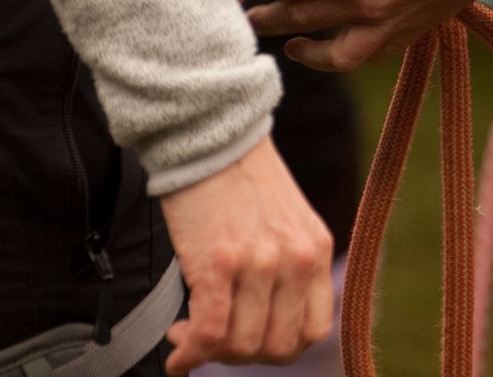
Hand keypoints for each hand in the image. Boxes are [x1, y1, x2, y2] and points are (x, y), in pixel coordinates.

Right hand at [160, 136, 332, 373]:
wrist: (211, 137)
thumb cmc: (240, 180)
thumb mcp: (286, 222)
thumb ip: (287, 266)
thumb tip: (265, 318)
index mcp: (317, 250)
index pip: (314, 331)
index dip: (280, 349)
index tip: (250, 342)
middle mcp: (296, 260)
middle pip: (277, 347)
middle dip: (242, 355)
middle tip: (214, 340)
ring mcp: (260, 263)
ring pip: (242, 345)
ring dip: (211, 351)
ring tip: (189, 333)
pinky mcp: (219, 262)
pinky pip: (210, 332)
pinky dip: (190, 352)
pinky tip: (176, 347)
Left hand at [246, 0, 473, 68]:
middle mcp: (355, 2)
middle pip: (297, 17)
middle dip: (269, 15)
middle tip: (251, 14)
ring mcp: (384, 22)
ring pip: (331, 52)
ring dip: (304, 50)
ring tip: (289, 45)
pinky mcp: (410, 30)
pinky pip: (368, 55)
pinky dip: (346, 57)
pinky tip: (339, 50)